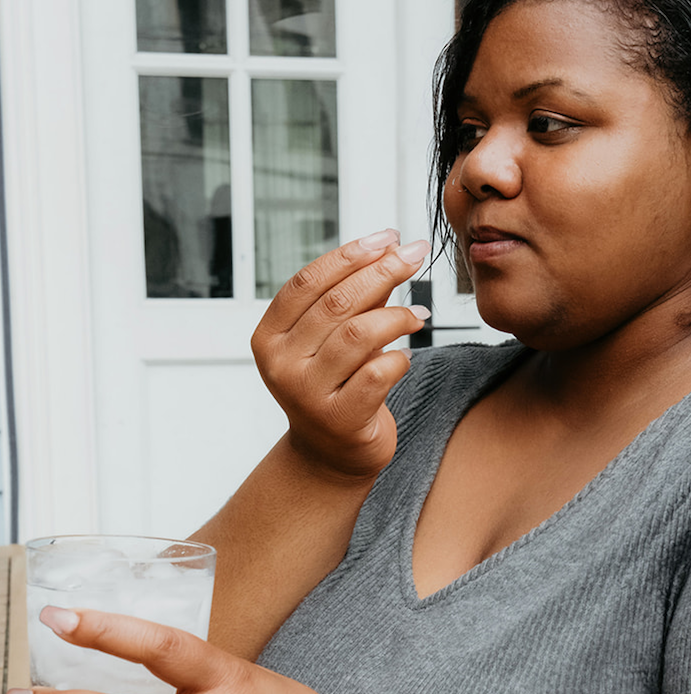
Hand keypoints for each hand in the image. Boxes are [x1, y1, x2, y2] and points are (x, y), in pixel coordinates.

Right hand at [251, 229, 431, 478]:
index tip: (387, 238)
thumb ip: (351, 301)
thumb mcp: (331, 341)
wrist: (331, 455)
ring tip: (418, 316)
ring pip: (359, 333)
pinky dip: (399, 358)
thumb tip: (390, 250)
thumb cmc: (335, 389)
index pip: (306, 281)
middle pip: (336, 302)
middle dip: (383, 271)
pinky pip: (378, 372)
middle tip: (414, 257)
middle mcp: (281, 364)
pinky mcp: (339, 418)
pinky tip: (405, 356)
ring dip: (397, 316)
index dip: (350, 254)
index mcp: (269, 337)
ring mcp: (306, 393)